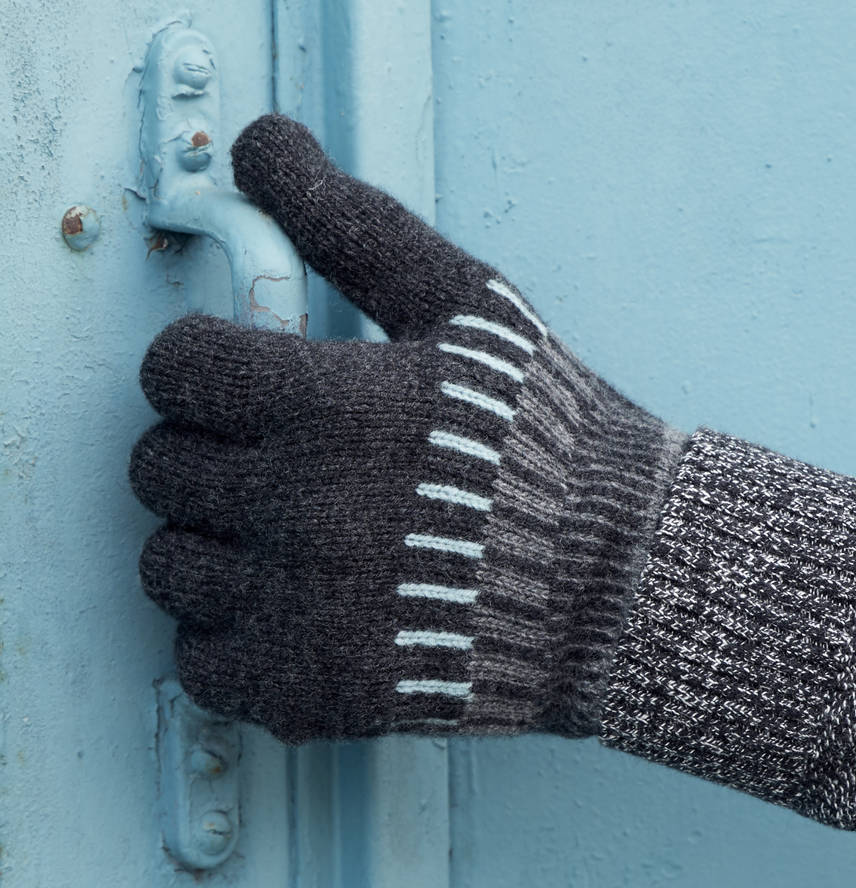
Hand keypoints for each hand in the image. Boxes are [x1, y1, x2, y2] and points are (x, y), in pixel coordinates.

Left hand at [130, 114, 682, 742]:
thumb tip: (265, 146)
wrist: (620, 578)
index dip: (202, 370)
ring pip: (167, 567)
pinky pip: (200, 665)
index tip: (239, 386)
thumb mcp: (467, 308)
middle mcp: (302, 510)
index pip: (173, 370)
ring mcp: (302, 612)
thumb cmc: (553, 443)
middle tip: (283, 463)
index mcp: (327, 405)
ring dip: (216, 546)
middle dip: (212, 455)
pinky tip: (299, 610)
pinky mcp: (312, 694)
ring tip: (297, 538)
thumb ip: (352, 223)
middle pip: (157, 468)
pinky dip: (233, 639)